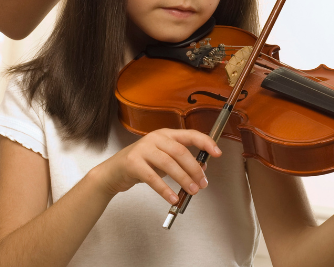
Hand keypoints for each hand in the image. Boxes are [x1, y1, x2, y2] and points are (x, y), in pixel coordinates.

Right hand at [91, 128, 220, 204]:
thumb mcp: (163, 159)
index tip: (218, 153)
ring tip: (192, 191)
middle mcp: (154, 138)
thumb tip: (202, 168)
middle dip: (194, 168)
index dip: (205, 142)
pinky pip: (153, 178)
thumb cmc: (143, 164)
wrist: (115, 171)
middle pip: (180, 151)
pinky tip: (173, 198)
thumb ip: (180, 161)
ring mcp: (143, 149)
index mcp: (165, 134)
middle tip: (203, 184)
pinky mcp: (133, 163)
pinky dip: (165, 190)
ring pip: (168, 163)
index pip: (189, 134)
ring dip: (183, 179)